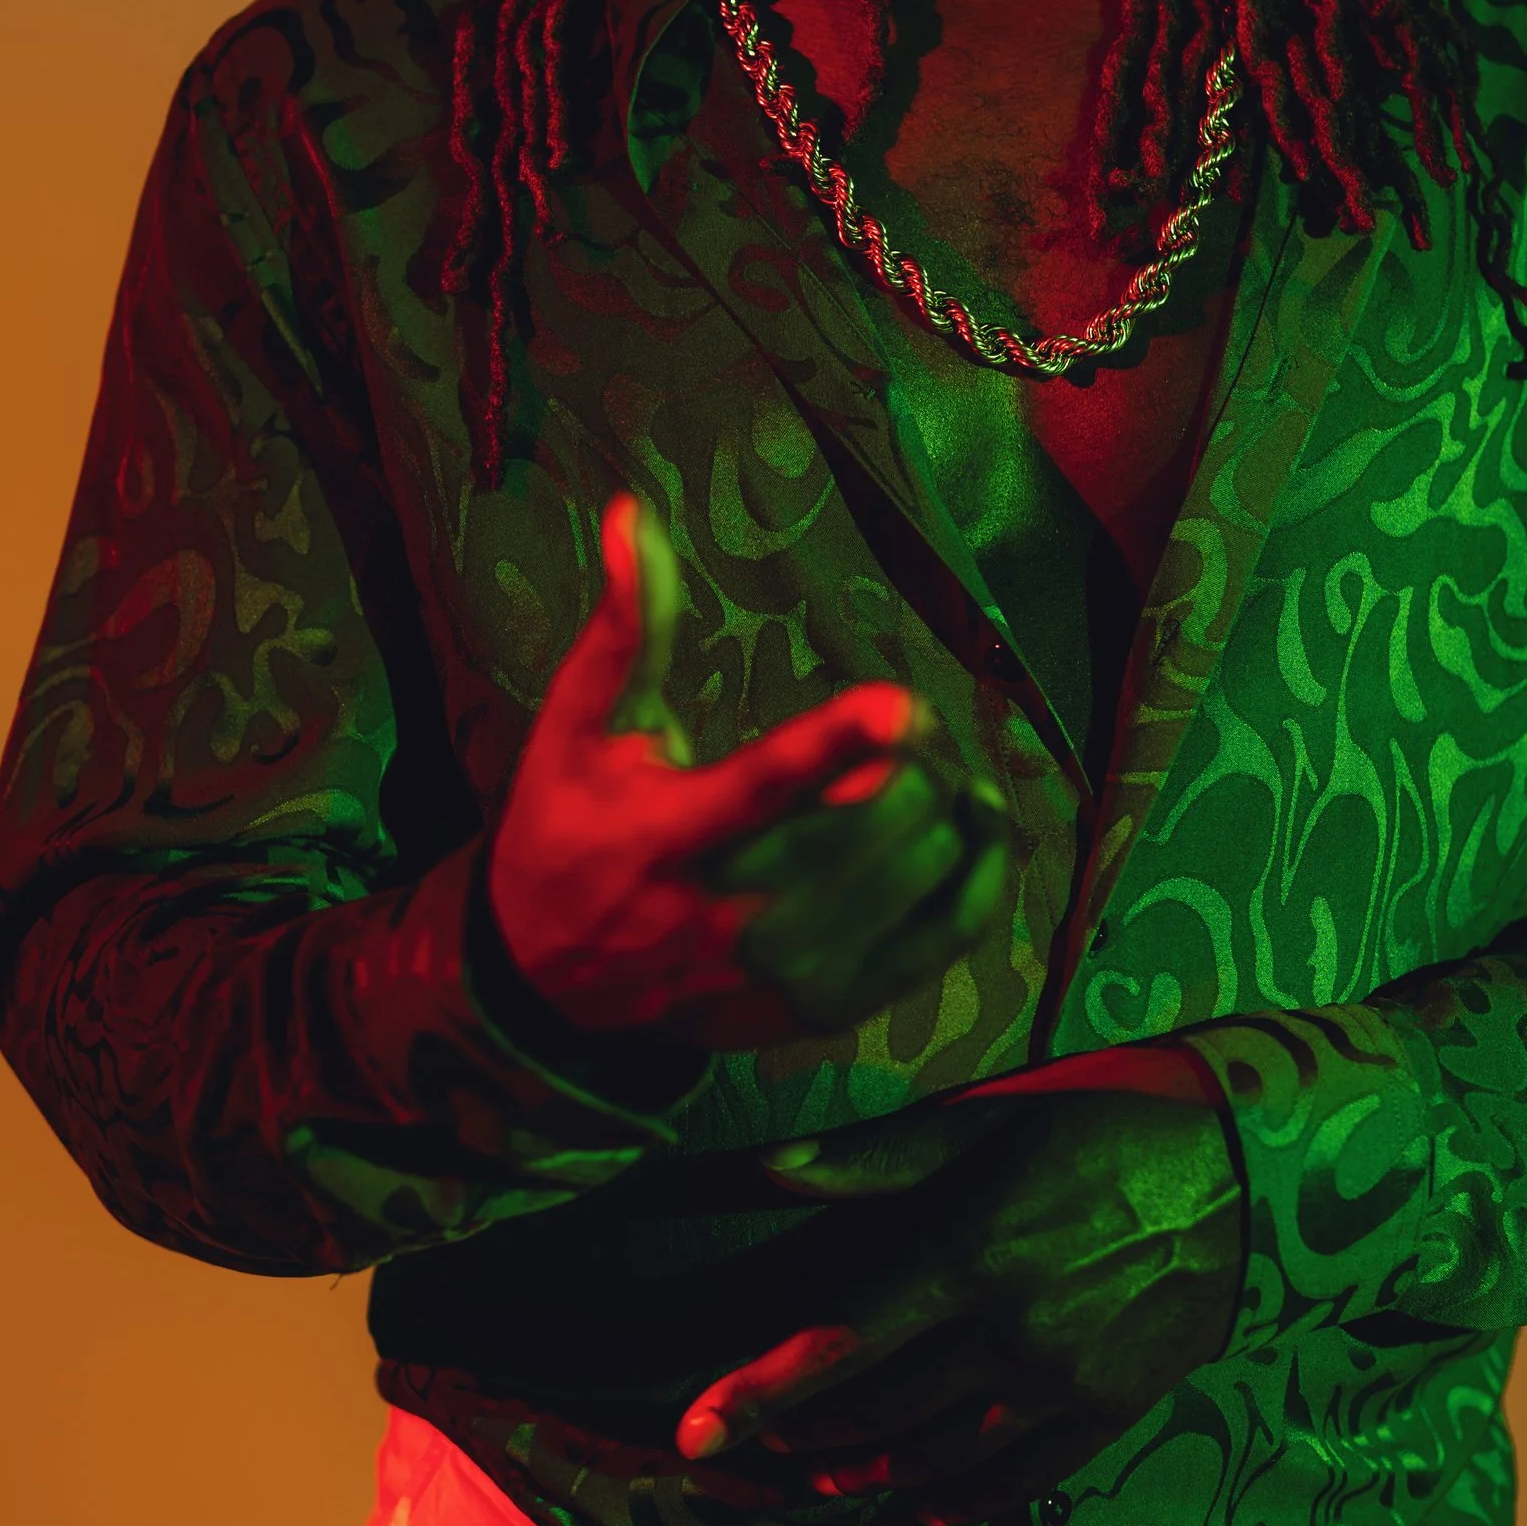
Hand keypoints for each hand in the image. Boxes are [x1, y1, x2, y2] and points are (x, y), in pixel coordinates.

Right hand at [489, 494, 1009, 1054]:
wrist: (550, 993)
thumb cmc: (567, 838)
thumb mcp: (578, 733)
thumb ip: (623, 629)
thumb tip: (633, 515)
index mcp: (668, 837)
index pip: (763, 789)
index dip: (837, 744)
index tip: (901, 701)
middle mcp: (731, 916)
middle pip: (867, 831)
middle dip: (912, 762)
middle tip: (907, 730)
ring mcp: (784, 975)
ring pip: (915, 882)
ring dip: (951, 814)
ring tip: (942, 773)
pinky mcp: (824, 1010)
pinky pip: (939, 944)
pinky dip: (977, 883)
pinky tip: (977, 834)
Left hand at [672, 1047, 1242, 1522]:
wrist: (1255, 1172)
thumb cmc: (1107, 1124)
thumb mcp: (991, 1118)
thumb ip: (878, 1157)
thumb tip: (769, 1168)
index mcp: (968, 1258)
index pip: (837, 1346)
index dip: (758, 1396)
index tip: (691, 1435)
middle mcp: (1007, 1337)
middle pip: (876, 1414)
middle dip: (799, 1441)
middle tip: (743, 1451)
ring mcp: (1060, 1385)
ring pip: (938, 1459)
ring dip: (865, 1476)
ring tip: (814, 1480)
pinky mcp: (1106, 1412)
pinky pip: (1015, 1480)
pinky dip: (956, 1502)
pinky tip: (917, 1508)